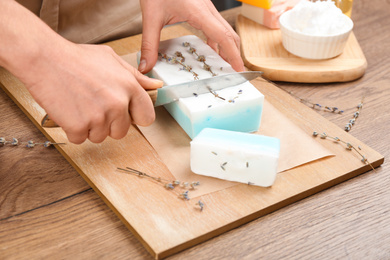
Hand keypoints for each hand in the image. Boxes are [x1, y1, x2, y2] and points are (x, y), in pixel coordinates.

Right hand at [24, 43, 161, 143]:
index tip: (126, 114)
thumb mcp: (112, 60)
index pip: (147, 117)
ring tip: (80, 105)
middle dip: (109, 124)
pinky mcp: (78, 127)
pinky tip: (69, 111)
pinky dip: (73, 130)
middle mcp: (117, 104)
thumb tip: (156, 86)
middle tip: (94, 106)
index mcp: (129, 88)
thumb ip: (136, 76)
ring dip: (90, 127)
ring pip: (100, 137)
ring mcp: (98, 117)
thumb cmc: (76, 58)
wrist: (44, 59)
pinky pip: (80, 139)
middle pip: (121, 132)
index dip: (135, 117)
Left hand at [138, 0, 243, 73]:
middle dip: (234, 53)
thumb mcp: (151, 17)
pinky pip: (215, 24)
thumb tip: (146, 66)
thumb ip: (149, 43)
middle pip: (229, 33)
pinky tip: (211, 50)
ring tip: (224, 64)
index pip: (222, 36)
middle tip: (234, 71)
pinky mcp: (202, 6)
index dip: (233, 54)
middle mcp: (207, 8)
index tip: (238, 69)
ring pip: (224, 28)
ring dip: (227, 46)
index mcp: (198, 11)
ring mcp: (206, 6)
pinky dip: (217, 39)